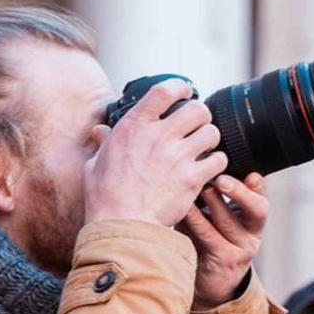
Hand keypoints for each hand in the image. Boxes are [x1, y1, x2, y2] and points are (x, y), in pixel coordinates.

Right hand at [84, 78, 228, 228]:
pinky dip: (215, 164)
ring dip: (210, 140)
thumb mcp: (95, 164)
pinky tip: (206, 170)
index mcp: (134, 127)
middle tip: (196, 126)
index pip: (165, 90)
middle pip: (197, 109)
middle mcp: (158, 136)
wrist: (122, 225)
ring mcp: (177, 157)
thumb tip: (99, 131)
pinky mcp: (192, 178)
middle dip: (200, 116)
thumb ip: (103, 143)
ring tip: (202, 149)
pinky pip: (218, 160)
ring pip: (211, 132)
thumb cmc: (105, 197)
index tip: (185, 92)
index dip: (180, 88)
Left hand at [181, 173, 268, 310]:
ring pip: (228, 222)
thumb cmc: (209, 244)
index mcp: (254, 220)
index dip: (258, 186)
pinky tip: (184, 210)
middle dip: (240, 192)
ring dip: (213, 203)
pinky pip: (209, 237)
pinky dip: (196, 221)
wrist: (209, 284)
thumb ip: (215, 197)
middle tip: (220, 179)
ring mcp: (241, 250)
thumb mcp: (216, 219)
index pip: (262, 197)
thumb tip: (201, 165)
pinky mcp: (224, 262)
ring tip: (199, 187)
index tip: (249, 173)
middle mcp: (252, 234)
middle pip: (257, 209)